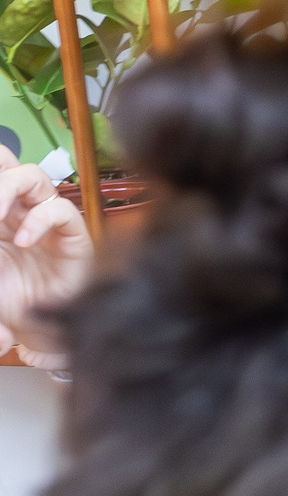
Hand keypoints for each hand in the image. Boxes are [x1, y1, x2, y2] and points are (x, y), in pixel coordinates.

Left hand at [0, 144, 90, 371]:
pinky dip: (40, 219)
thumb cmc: (10, 303)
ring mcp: (44, 221)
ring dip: (8, 188)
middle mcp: (18, 211)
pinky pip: (61, 210)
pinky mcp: (72, 236)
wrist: (38, 334)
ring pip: (33, 176)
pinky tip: (25, 241)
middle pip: (9, 161)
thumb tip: (5, 235)